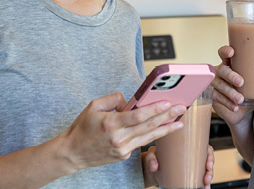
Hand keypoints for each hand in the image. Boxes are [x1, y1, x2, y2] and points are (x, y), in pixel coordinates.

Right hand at [57, 92, 186, 173]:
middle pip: (148, 126)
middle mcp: (119, 138)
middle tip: (181, 109)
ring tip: (179, 121)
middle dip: (167, 117)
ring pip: (149, 137)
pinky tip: (163, 129)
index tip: (168, 103)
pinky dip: (154, 135)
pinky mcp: (124, 156)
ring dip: (166, 129)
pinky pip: (142, 143)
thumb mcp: (94, 105)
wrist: (72, 153)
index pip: (138, 116)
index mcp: (111, 124)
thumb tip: (131, 101)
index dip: (155, 109)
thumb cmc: (82, 127)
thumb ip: (114, 99)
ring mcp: (122, 149)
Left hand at [143, 144, 213, 188]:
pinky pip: (199, 177)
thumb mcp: (152, 154)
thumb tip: (154, 166)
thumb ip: (151, 158)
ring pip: (206, 169)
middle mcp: (192, 153)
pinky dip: (204, 184)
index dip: (209, 154)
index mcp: (187, 144)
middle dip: (210, 170)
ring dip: (208, 177)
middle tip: (206, 178)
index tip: (208, 163)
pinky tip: (204, 188)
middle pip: (207, 159)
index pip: (204, 146)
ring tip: (206, 186)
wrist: (152, 167)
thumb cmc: (155, 156)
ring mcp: (191, 164)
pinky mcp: (189, 174)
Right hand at [212, 45, 253, 126]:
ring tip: (240, 99)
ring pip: (220, 85)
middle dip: (231, 75)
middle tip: (241, 82)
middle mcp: (221, 72)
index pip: (223, 53)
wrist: (244, 111)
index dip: (225, 51)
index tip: (232, 52)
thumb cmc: (250, 89)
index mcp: (230, 63)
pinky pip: (218, 98)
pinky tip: (236, 107)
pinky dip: (227, 103)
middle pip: (222, 70)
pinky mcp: (214, 97)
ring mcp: (216, 84)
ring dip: (230, 92)